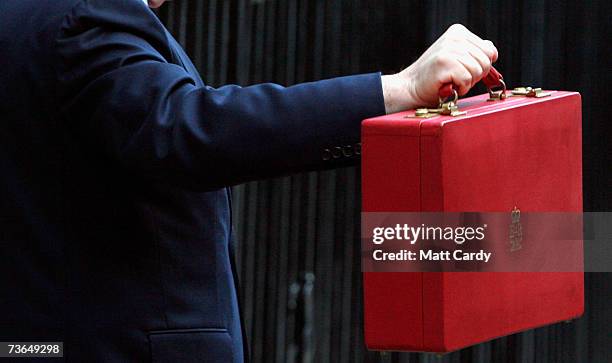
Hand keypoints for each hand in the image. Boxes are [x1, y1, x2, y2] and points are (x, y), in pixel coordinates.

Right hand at [381, 24, 497, 113]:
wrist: (411, 87)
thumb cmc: (435, 77)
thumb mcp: (458, 59)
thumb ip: (475, 52)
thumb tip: (492, 51)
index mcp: (458, 32)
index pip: (489, 50)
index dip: (480, 66)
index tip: (462, 69)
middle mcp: (454, 37)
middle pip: (486, 61)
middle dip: (474, 75)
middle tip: (456, 77)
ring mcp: (449, 48)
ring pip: (478, 71)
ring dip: (466, 83)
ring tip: (451, 80)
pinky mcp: (444, 62)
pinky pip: (467, 79)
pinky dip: (460, 88)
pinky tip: (447, 85)